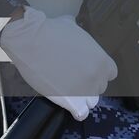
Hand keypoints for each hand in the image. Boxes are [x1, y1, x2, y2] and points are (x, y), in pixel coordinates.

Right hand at [0, 6, 116, 119]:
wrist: (29, 40)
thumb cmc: (48, 30)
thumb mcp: (70, 25)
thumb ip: (78, 32)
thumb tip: (73, 26)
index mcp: (102, 61)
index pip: (109, 73)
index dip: (96, 71)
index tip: (84, 68)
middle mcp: (97, 77)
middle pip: (98, 86)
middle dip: (86, 82)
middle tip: (70, 75)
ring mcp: (85, 91)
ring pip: (90, 100)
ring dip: (81, 95)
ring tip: (66, 88)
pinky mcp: (70, 101)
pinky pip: (81, 113)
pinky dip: (76, 110)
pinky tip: (69, 103)